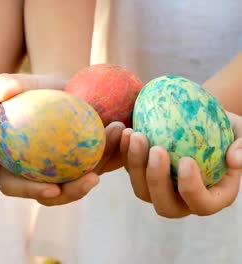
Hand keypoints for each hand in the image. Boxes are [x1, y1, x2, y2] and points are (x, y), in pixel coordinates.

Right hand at [0, 73, 124, 205]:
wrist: (63, 85)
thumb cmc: (33, 87)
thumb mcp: (18, 82)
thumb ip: (6, 84)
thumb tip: (3, 92)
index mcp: (12, 164)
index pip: (14, 186)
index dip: (30, 191)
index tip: (52, 187)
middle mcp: (39, 174)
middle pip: (54, 194)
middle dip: (75, 191)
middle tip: (93, 177)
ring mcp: (66, 173)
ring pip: (83, 180)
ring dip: (102, 164)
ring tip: (117, 133)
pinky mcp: (90, 164)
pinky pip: (105, 163)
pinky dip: (116, 150)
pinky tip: (125, 129)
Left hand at [121, 112, 241, 217]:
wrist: (201, 122)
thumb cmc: (226, 129)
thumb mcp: (241, 133)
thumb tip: (236, 159)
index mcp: (212, 197)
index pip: (201, 204)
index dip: (191, 188)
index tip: (186, 160)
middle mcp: (183, 201)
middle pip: (165, 204)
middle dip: (157, 179)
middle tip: (157, 148)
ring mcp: (159, 191)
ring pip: (141, 190)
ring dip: (135, 164)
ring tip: (137, 135)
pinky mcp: (141, 176)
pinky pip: (129, 171)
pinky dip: (124, 153)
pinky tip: (126, 131)